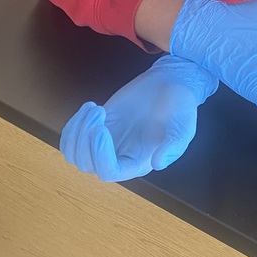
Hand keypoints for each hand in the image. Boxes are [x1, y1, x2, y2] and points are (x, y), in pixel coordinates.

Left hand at [60, 55, 217, 181]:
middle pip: (86, 164)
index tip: (101, 129)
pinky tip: (90, 107)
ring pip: (74, 153)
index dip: (100, 154)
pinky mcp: (98, 126)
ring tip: (94, 109)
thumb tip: (158, 163)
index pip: (109, 172)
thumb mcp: (184, 128)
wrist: (172, 84)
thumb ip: (173, 146)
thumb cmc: (180, 107)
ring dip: (77, 131)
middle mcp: (119, 157)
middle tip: (97, 112)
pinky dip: (73, 124)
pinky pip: (73, 137)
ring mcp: (106, 142)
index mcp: (138, 162)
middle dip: (85, 139)